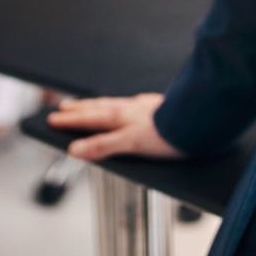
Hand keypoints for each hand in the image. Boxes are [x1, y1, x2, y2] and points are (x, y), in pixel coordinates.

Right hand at [46, 93, 183, 162]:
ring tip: (90, 106)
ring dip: (99, 106)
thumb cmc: (170, 134)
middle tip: (63, 106)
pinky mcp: (161, 109)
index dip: (70, 120)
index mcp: (121, 117)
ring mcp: (146, 107)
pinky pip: (135, 105)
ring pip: (116, 105)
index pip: (89, 119)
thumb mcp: (131, 144)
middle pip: (99, 107)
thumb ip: (102, 146)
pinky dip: (124, 106)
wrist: (203, 122)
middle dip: (80, 109)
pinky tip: (130, 108)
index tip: (52, 118)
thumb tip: (73, 150)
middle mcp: (132, 109)